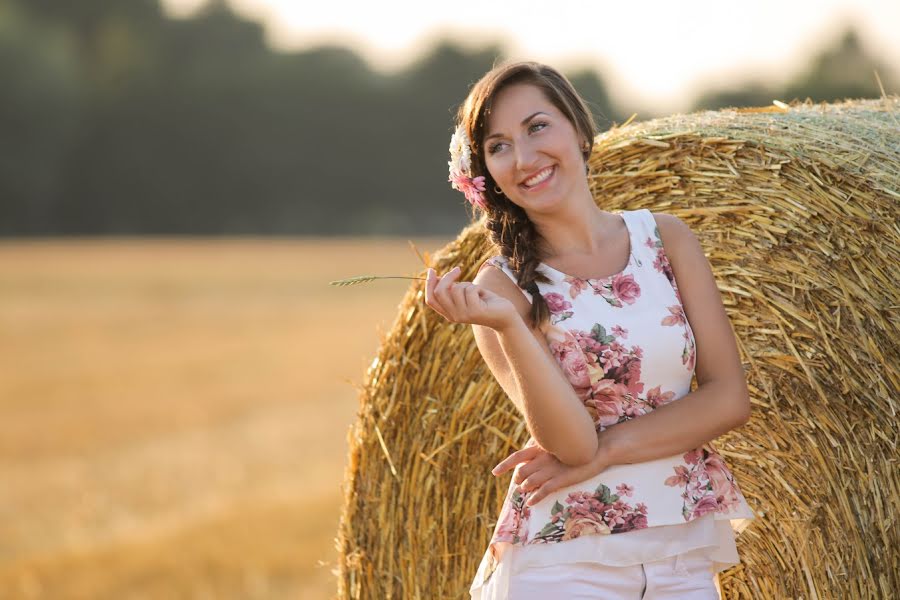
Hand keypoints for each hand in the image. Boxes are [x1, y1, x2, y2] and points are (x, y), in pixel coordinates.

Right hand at [424, 266, 517, 330]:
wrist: (504, 316)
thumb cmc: (485, 302)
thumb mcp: (465, 294)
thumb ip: (452, 289)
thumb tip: (437, 277)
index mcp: (449, 313)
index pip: (431, 300)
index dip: (429, 284)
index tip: (432, 270)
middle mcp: (453, 316)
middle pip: (439, 292)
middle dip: (447, 277)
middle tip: (458, 270)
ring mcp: (463, 315)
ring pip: (456, 289)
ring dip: (468, 284)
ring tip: (477, 291)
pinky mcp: (474, 311)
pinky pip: (470, 290)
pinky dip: (477, 288)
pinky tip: (483, 295)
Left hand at [491, 442, 607, 505]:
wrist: (597, 450)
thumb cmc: (577, 447)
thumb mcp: (558, 444)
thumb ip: (545, 448)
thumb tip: (534, 453)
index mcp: (541, 448)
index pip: (517, 456)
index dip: (504, 465)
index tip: (495, 472)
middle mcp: (543, 458)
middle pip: (521, 471)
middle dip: (518, 480)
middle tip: (519, 484)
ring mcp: (552, 469)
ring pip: (530, 482)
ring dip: (525, 489)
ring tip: (524, 492)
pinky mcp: (561, 479)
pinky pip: (543, 490)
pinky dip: (535, 498)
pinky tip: (530, 503)